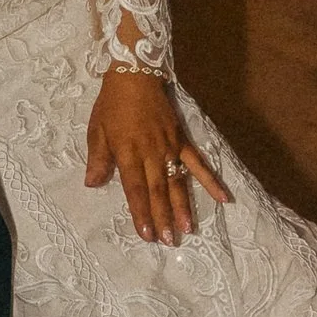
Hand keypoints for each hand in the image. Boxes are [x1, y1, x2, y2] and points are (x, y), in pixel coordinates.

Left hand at [84, 68, 231, 246]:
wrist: (135, 74)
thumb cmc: (112, 104)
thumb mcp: (96, 130)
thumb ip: (98, 159)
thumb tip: (92, 184)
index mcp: (128, 152)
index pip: (135, 189)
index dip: (141, 212)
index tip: (146, 233)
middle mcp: (151, 153)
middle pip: (158, 191)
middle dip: (162, 217)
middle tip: (168, 241)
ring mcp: (169, 147)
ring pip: (177, 181)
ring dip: (183, 206)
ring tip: (188, 229)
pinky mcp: (181, 140)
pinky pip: (198, 163)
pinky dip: (210, 181)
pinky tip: (224, 198)